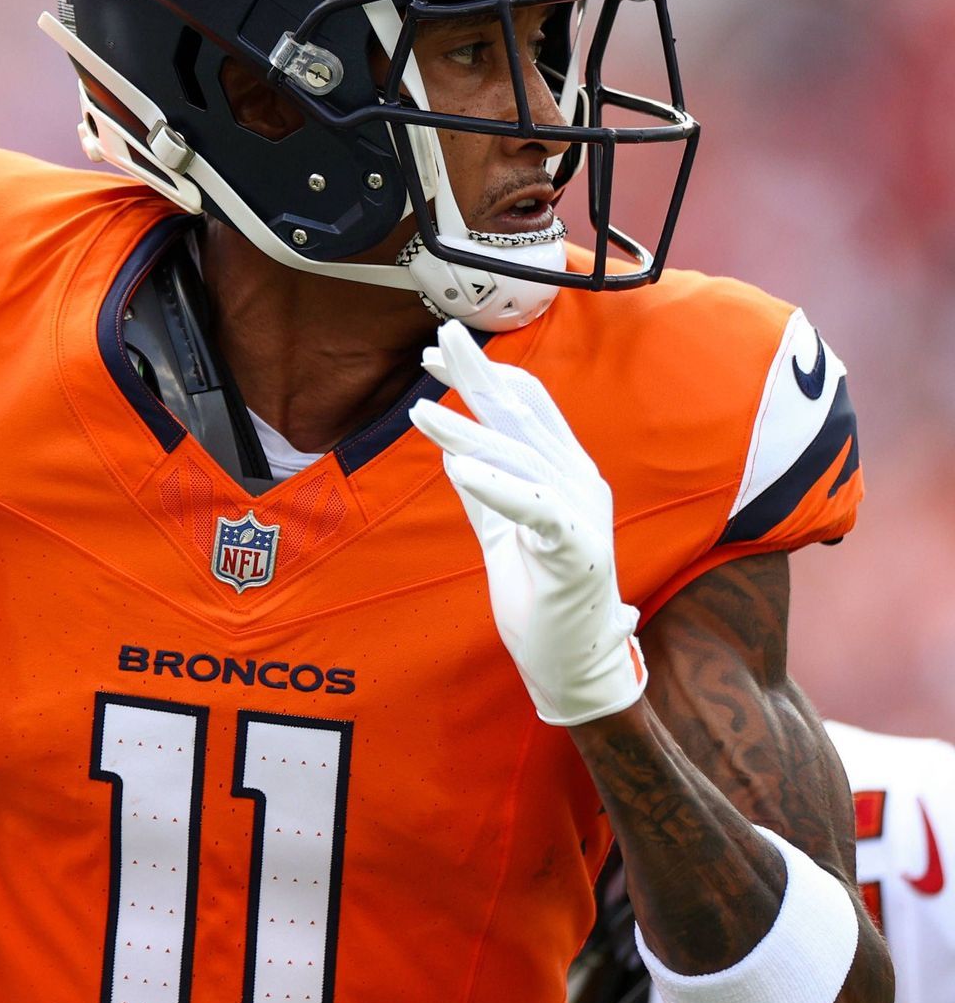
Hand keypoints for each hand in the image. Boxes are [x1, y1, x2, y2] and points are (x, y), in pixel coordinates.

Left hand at [409, 321, 645, 725]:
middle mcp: (578, 481)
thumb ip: (484, 490)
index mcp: (564, 471)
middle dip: (479, 374)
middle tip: (439, 338)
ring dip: (466, 432)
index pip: (522, 407)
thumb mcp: (502, 531)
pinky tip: (459, 467)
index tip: (435, 352)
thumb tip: (454, 449)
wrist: (572, 664)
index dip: (483, 374)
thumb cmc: (541, 596)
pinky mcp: (577, 549)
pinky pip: (535, 508)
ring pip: (519, 457)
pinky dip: (498, 486)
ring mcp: (582, 513)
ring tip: (420, 411)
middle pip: (523, 416)